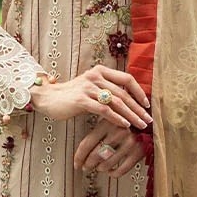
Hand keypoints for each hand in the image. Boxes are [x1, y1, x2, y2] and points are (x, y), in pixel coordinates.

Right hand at [29, 65, 151, 131]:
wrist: (48, 98)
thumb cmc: (72, 96)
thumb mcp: (91, 88)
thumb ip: (107, 90)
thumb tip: (129, 102)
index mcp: (101, 71)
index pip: (127, 78)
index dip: (139, 92)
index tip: (147, 105)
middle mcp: (96, 76)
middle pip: (124, 93)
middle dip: (138, 108)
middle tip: (148, 120)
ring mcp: (88, 87)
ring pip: (116, 102)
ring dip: (131, 115)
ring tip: (140, 125)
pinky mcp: (82, 100)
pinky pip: (104, 110)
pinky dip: (116, 118)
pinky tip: (124, 125)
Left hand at [73, 120, 148, 177]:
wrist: (153, 118)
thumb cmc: (129, 117)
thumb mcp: (113, 115)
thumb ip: (100, 126)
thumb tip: (84, 146)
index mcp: (108, 122)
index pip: (87, 143)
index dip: (79, 156)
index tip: (76, 164)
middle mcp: (118, 132)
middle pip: (96, 155)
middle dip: (88, 164)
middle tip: (86, 167)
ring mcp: (129, 143)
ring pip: (107, 163)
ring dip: (100, 168)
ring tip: (99, 168)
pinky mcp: (139, 152)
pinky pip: (122, 169)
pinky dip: (114, 173)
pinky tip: (111, 171)